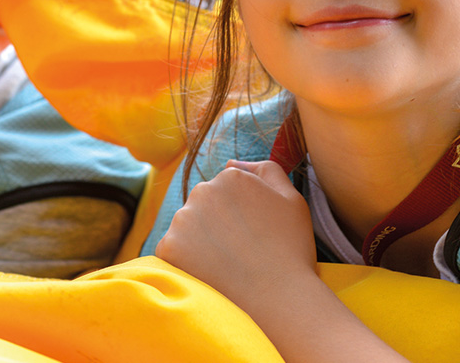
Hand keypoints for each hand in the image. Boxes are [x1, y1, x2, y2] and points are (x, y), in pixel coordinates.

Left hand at [154, 160, 316, 309]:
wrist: (279, 299)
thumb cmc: (290, 250)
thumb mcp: (291, 199)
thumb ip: (264, 169)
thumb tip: (231, 161)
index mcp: (231, 176)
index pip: (227, 190)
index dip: (242, 215)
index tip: (254, 235)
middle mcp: (202, 191)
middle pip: (204, 205)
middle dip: (217, 224)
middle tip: (241, 252)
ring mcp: (182, 219)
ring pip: (187, 227)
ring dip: (200, 241)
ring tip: (227, 266)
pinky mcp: (168, 247)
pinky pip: (173, 250)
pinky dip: (187, 262)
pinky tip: (211, 274)